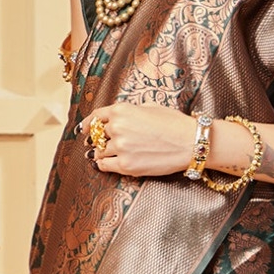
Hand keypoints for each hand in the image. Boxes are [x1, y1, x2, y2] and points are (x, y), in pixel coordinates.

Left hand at [83, 103, 198, 178]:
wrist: (190, 142)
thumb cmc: (174, 123)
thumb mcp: (149, 107)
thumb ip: (129, 112)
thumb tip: (115, 119)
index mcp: (121, 110)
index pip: (96, 116)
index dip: (88, 123)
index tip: (83, 129)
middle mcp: (117, 127)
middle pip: (97, 135)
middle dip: (98, 139)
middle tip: (100, 144)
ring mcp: (120, 147)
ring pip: (99, 151)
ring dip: (101, 152)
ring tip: (107, 154)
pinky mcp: (126, 165)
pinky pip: (104, 165)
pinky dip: (103, 164)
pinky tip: (108, 163)